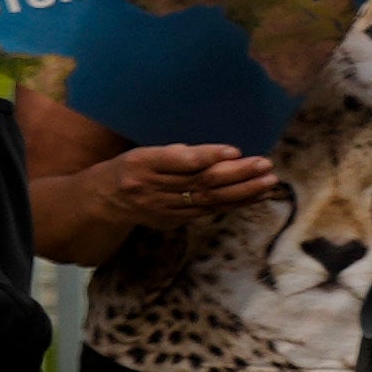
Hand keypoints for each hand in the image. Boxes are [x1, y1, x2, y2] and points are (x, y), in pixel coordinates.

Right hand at [86, 144, 278, 232]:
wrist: (103, 201)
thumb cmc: (130, 168)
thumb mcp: (144, 152)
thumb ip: (177, 154)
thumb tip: (220, 154)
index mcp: (142, 163)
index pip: (179, 161)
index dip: (207, 156)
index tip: (235, 151)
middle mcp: (151, 188)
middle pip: (200, 182)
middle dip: (236, 174)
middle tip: (264, 165)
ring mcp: (162, 208)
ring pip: (208, 199)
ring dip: (242, 191)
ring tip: (268, 181)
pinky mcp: (172, 221)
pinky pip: (208, 211)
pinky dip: (234, 203)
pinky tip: (255, 196)